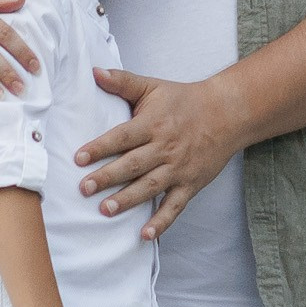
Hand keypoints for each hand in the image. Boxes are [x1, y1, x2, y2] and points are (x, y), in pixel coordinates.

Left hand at [81, 68, 243, 235]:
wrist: (227, 113)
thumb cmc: (184, 101)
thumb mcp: (153, 86)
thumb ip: (122, 81)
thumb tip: (94, 71)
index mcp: (153, 124)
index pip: (122, 137)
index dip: (100, 147)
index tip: (79, 157)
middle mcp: (165, 147)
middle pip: (133, 164)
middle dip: (107, 177)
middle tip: (84, 189)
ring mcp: (179, 168)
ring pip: (150, 186)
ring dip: (128, 200)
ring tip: (105, 210)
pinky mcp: (191, 184)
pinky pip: (175, 206)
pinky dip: (162, 221)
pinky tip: (145, 235)